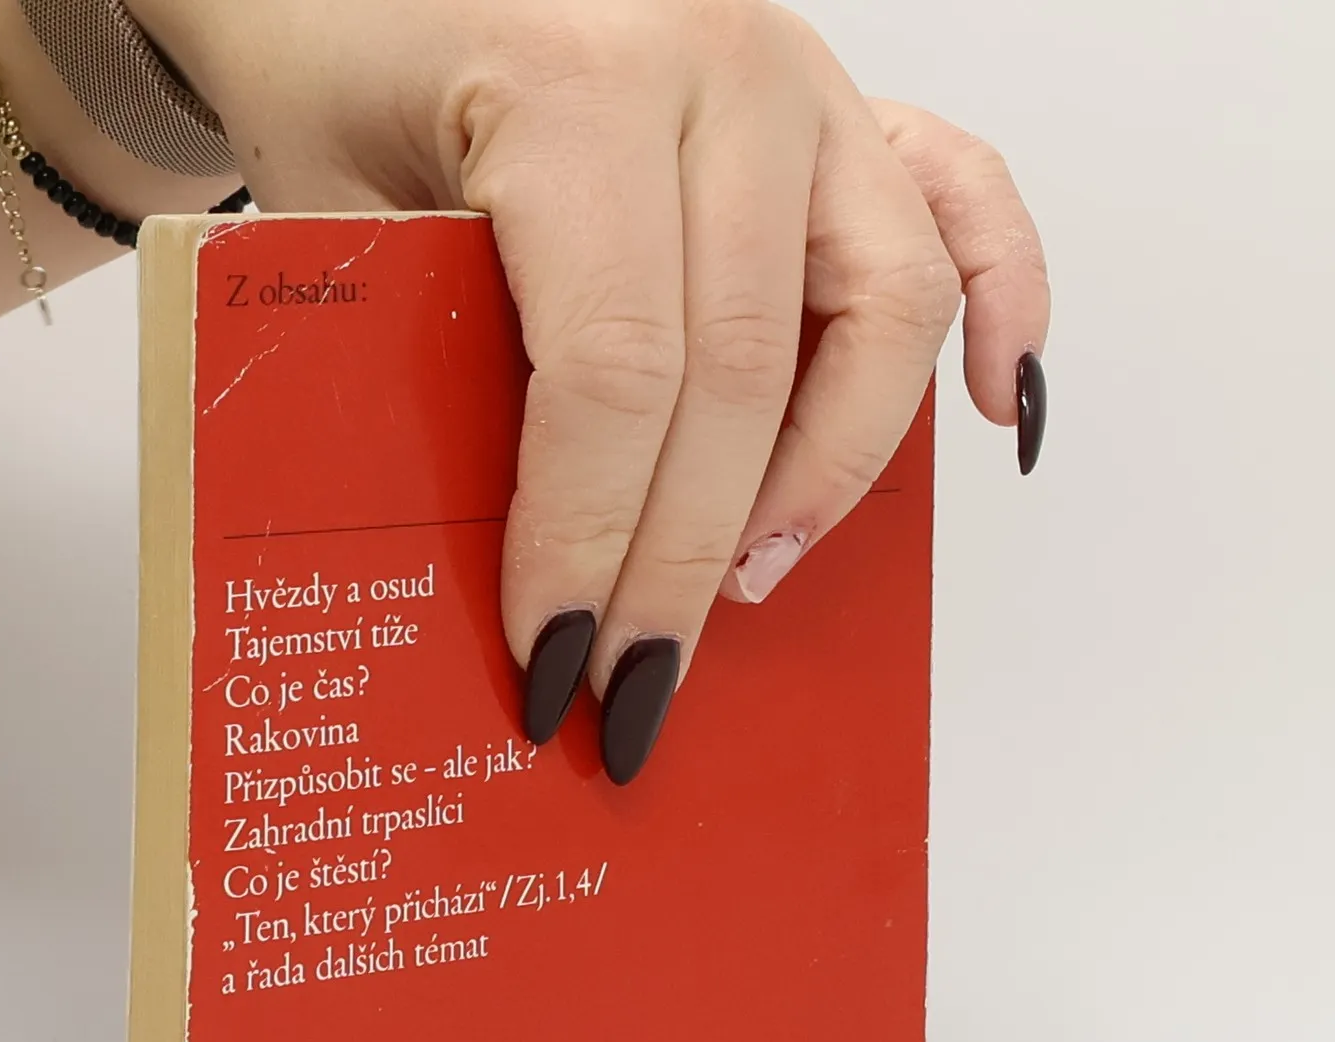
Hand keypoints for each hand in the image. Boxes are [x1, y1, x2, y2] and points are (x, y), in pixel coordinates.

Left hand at [132, 0, 1050, 779]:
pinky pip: (964, 199)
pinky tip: (990, 414)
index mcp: (578, 85)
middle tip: (634, 681)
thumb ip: (428, 372)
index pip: (616, 371)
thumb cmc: (342, 70)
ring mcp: (802, 78)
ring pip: (881, 310)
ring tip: (747, 581)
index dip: (590, 541)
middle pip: (745, 374)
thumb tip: (517, 574)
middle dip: (685, 562)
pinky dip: (1000, 306)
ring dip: (824, 477)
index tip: (553, 660)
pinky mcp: (844, 98)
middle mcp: (720, 67)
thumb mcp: (334, 222)